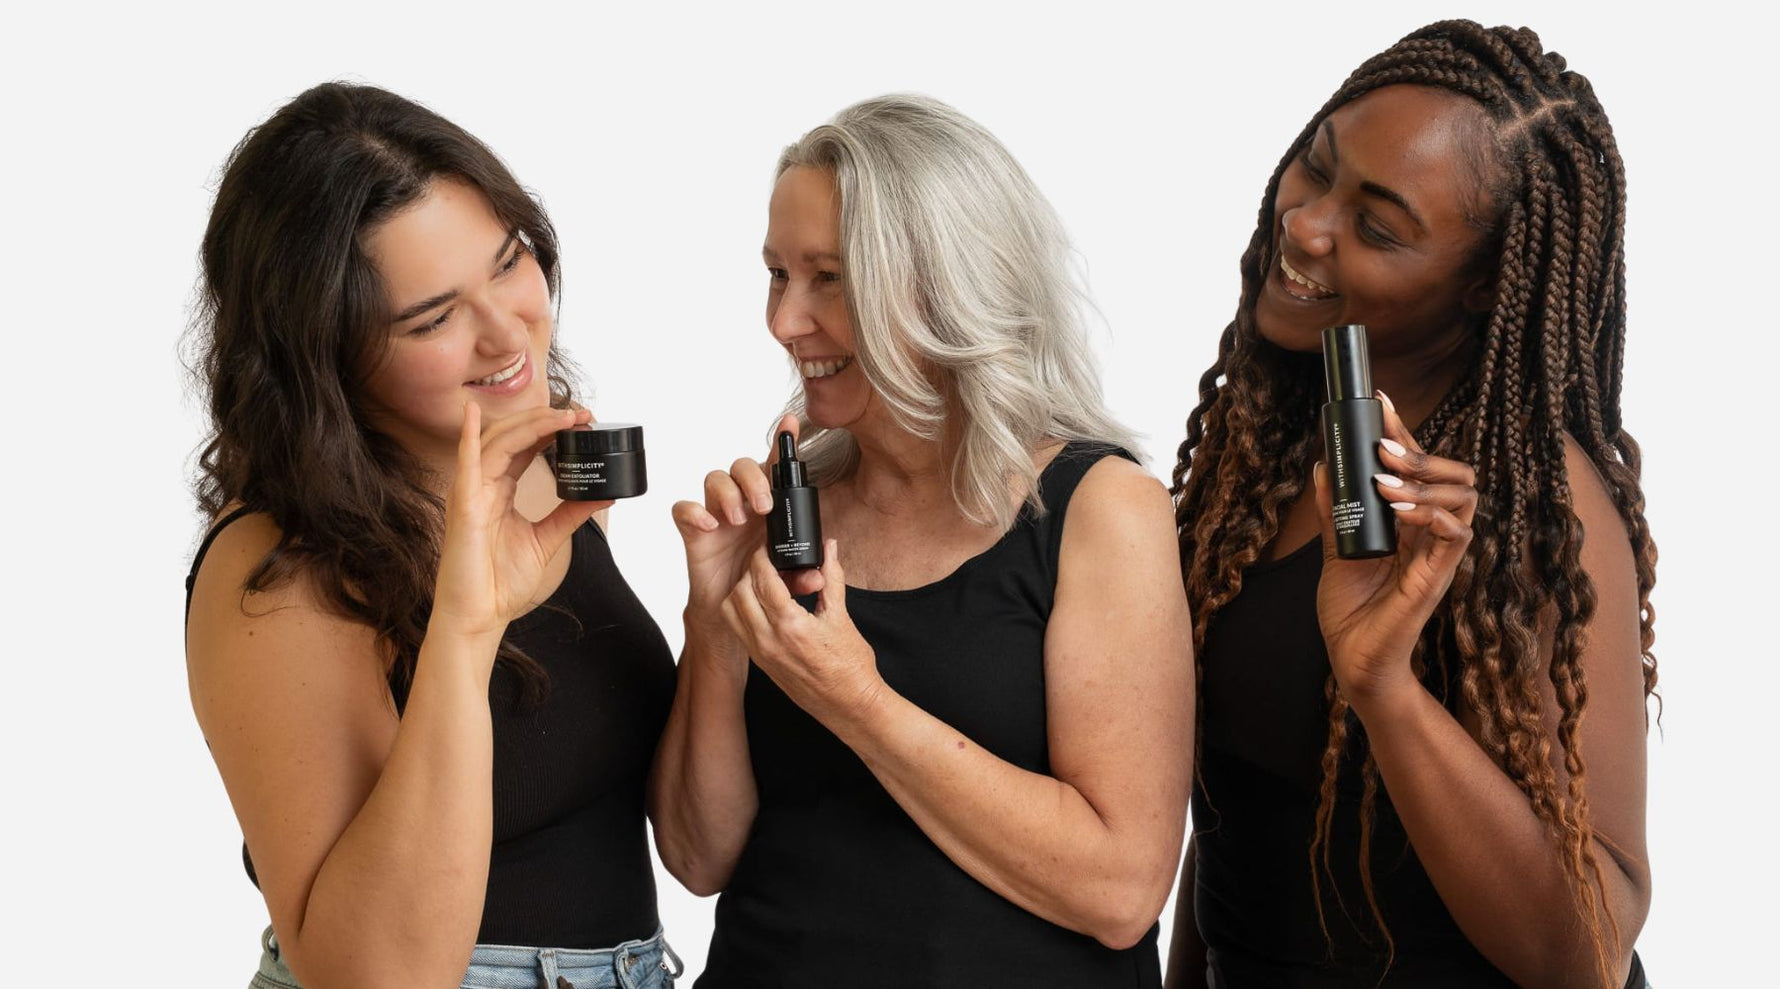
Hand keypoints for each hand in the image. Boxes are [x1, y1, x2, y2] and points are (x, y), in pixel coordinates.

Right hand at [431, 402, 609, 646]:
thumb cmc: (501, 583)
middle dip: (545, 420)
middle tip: (581, 414)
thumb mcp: (546, 540)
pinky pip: (465, 466)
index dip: (550, 429)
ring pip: (496, 443)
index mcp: (499, 491)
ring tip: (562, 416)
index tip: (582, 421)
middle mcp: (482, 486)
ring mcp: (470, 494)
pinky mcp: (463, 508)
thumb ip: (571, 514)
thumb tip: (604, 494)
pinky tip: (471, 413)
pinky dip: (466, 437)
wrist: (480, 616)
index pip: (524, 447)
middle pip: (511, 437)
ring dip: (529, 424)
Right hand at [672, 414, 823, 637]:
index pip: (774, 468)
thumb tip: (817, 575)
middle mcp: (742, 503)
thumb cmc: (756, 583)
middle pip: (742, 466)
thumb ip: (801, 575)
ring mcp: (716, 514)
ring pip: (715, 478)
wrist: (727, 610)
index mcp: (768, 506)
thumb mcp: (786, 581)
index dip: (781, 443)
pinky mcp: (693, 530)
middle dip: (753, 479)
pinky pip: (684, 508)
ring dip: (728, 494)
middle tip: (764, 507)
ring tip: (739, 520)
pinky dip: (694, 511)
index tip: (791, 426)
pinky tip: (709, 525)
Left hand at [720, 539, 881, 724]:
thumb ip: (832, 577)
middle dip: (751, 572)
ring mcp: (761, 653)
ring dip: (742, 592)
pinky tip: (766, 605)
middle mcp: (768, 640)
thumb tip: (829, 548)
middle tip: (769, 563)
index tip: (769, 547)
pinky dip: (744, 610)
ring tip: (766, 584)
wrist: (849, 705)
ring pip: (731, 611)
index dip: (763, 557)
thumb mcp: (841, 616)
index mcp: (790, 626)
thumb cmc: (850, 666)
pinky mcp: (760, 663)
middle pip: (739, 592)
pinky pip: (739, 629)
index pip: (762, 580)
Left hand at [1314, 391, 1476, 706]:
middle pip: (1455, 472)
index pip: (1419, 466)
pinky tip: (1401, 511)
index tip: (1380, 402)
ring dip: (1424, 481)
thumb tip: (1323, 465)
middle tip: (1382, 448)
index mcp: (1410, 521)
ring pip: (1463, 495)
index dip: (1404, 431)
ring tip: (1385, 483)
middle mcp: (1431, 532)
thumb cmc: (1351, 612)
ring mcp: (1438, 553)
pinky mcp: (1439, 577)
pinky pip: (1458, 534)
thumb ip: (1335, 511)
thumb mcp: (1335, 550)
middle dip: (1421, 451)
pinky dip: (1432, 514)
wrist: (1352, 660)